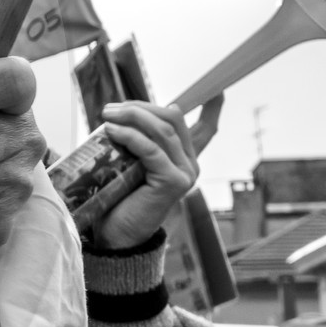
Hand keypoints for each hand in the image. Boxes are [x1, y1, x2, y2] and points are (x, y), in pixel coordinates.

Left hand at [87, 99, 208, 251]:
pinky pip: (151, 150)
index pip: (205, 130)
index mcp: (184, 159)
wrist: (116, 234)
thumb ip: (134, 143)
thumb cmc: (117, 198)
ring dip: (132, 117)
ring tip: (107, 115)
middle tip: (112, 107)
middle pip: (173, 120)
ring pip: (162, 131)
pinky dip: (130, 136)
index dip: (212, 109)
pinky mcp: (173, 183)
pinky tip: (112, 130)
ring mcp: (185, 174)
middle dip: (142, 107)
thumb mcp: (128, 163)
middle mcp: (190, 165)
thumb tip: (117, 114)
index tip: (218, 91)